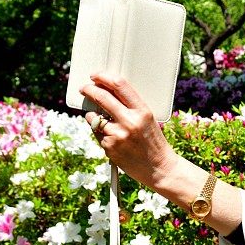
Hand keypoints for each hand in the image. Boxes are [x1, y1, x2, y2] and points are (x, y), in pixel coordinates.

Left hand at [81, 72, 178, 188]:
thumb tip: (107, 93)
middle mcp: (130, 121)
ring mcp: (118, 135)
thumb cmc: (154, 142)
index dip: (103, 77)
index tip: (96, 76)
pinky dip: (100, 133)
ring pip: (93, 117)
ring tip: (105, 122)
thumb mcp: (148, 120)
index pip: (119, 85)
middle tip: (85, 88)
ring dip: (93, 116)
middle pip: (101, 96)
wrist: (159, 168)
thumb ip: (130, 107)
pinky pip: (96, 133)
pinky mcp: (109, 147)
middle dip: (89, 89)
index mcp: (142, 111)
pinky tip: (113, 140)